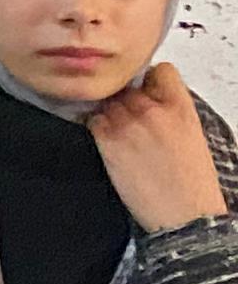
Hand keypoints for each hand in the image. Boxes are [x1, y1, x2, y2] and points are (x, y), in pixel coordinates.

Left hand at [93, 64, 230, 233]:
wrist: (184, 214)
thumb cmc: (192, 182)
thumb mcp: (191, 134)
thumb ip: (171, 110)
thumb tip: (151, 100)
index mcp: (181, 107)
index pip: (160, 70)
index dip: (151, 79)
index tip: (148, 90)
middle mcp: (153, 109)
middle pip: (127, 85)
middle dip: (126, 98)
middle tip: (128, 116)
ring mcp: (127, 122)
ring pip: (107, 100)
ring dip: (107, 111)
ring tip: (117, 131)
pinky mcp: (107, 138)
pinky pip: (91, 118)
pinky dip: (93, 125)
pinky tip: (104, 139)